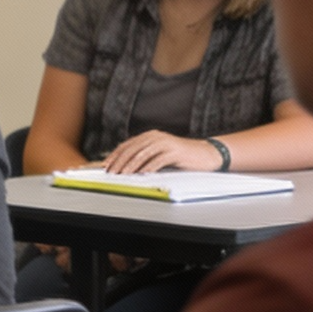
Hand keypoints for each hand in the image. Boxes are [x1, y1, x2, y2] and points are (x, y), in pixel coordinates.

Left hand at [103, 132, 219, 174]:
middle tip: (110, 172)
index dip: (114, 155)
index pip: (127, 145)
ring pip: (142, 154)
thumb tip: (125, 165)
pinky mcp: (174, 152)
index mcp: (149, 136)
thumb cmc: (182, 156)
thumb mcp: (160, 153)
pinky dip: (148, 168)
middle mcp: (155, 137)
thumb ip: (145, 156)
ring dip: (130, 166)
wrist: (206, 153)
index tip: (106, 165)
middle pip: (131, 149)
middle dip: (119, 161)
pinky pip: (157, 160)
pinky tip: (141, 174)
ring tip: (122, 175)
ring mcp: (165, 143)